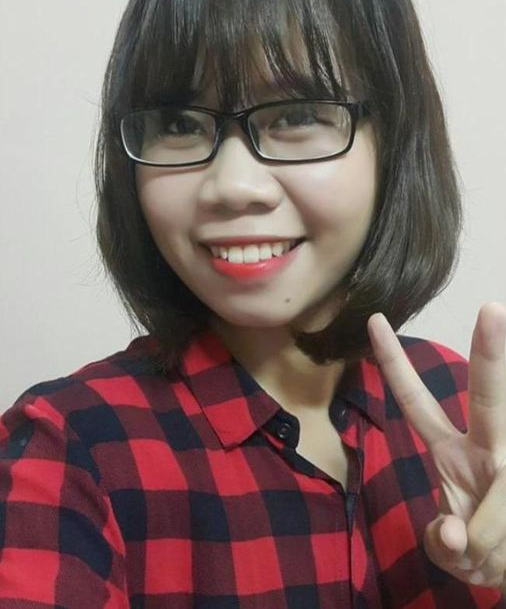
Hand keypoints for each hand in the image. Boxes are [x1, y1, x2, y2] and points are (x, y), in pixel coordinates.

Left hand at [367, 302, 505, 591]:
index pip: (417, 400)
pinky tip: (498, 559)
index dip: (394, 363)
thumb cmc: (479, 547)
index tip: (373, 319)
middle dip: (491, 355)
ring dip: (487, 536)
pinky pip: (499, 521)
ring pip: (503, 485)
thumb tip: (454, 535)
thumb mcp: (449, 547)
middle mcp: (489, 446)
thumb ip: (444, 542)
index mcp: (452, 450)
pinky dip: (492, 551)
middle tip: (493, 309)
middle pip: (488, 396)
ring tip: (487, 559)